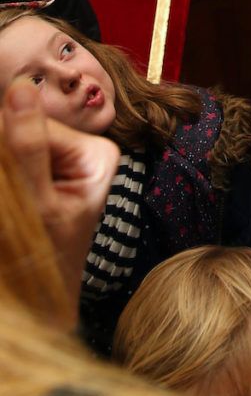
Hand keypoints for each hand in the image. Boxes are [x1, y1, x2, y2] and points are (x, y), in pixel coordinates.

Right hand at [0, 79, 119, 328]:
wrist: (42, 309)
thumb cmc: (45, 261)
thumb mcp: (38, 204)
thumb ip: (28, 146)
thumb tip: (22, 86)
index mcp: (96, 154)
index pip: (37, 124)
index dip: (6, 140)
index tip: (11, 185)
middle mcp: (84, 152)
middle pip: (21, 132)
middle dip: (4, 157)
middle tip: (13, 196)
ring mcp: (62, 165)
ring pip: (10, 146)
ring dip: (5, 171)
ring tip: (12, 206)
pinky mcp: (40, 179)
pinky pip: (12, 163)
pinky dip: (6, 181)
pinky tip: (10, 206)